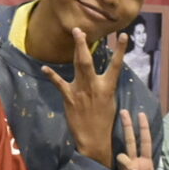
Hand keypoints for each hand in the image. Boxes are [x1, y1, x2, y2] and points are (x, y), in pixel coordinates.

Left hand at [41, 26, 126, 163]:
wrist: (93, 139)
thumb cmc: (104, 121)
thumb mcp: (110, 101)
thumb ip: (106, 86)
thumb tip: (104, 74)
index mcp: (107, 87)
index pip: (116, 65)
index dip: (121, 49)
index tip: (123, 35)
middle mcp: (94, 86)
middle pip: (89, 61)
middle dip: (84, 44)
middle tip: (80, 30)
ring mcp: (80, 90)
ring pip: (78, 65)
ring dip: (76, 49)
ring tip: (75, 35)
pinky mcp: (69, 97)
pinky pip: (59, 83)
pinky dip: (51, 75)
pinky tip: (44, 68)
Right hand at [114, 109, 163, 169]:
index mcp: (147, 165)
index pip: (145, 143)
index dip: (143, 129)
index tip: (140, 114)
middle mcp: (136, 164)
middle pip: (131, 141)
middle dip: (128, 127)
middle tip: (123, 111)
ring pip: (122, 155)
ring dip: (126, 163)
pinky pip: (114, 168)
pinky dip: (115, 168)